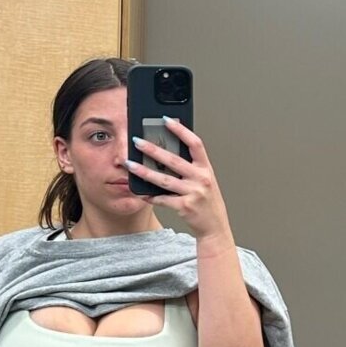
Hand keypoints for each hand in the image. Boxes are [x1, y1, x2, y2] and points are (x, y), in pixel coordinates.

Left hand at [126, 117, 231, 243]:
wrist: (214, 226)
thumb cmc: (207, 201)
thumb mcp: (204, 180)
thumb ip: (190, 166)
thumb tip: (166, 151)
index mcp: (206, 168)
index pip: (195, 144)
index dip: (181, 130)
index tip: (166, 120)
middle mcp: (201, 179)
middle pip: (174, 160)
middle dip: (153, 149)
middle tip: (137, 141)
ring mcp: (193, 193)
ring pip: (164, 180)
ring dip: (144, 172)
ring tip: (131, 165)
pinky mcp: (185, 207)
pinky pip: (163, 200)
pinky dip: (150, 196)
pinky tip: (140, 193)